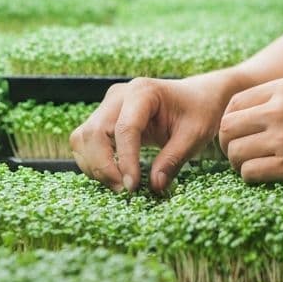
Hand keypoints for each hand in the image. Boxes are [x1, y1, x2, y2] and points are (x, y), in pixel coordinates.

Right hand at [70, 74, 231, 193]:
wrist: (197, 97)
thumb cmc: (198, 112)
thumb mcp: (194, 135)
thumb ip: (173, 159)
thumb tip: (155, 186)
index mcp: (144, 92)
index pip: (125, 128)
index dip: (125, 160)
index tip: (133, 186)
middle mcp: (120, 94)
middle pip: (94, 132)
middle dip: (103, 166)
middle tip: (125, 190)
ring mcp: (108, 105)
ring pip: (83, 137)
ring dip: (94, 166)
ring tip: (120, 186)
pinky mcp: (104, 117)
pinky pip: (86, 141)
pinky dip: (93, 162)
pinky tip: (114, 176)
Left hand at [218, 77, 282, 183]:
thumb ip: (278, 96)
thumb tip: (243, 110)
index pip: (234, 103)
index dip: (229, 120)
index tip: (237, 132)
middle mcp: (280, 111)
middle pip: (227, 128)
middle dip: (226, 142)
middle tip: (237, 151)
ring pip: (235, 153)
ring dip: (237, 162)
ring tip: (249, 164)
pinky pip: (249, 173)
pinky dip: (250, 175)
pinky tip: (262, 173)